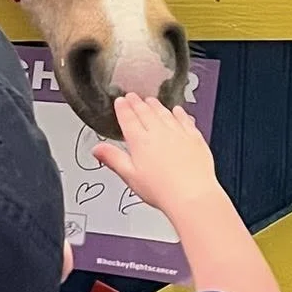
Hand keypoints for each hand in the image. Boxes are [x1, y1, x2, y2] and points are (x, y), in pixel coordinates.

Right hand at [93, 94, 218, 222]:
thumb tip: (97, 149)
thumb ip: (113, 159)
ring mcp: (178, 133)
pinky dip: (179, 113)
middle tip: (132, 96)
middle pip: (145, 112)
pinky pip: (185, 119)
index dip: (123, 108)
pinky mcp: (194, 137)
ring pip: (164, 113)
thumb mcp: (130, 176)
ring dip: (155, 105)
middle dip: (137, 102)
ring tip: (150, 100)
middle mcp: (159, 132)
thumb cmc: (161, 190)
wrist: (191, 195)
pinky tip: (177, 111)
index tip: (120, 101)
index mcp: (140, 141)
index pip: (128, 118)